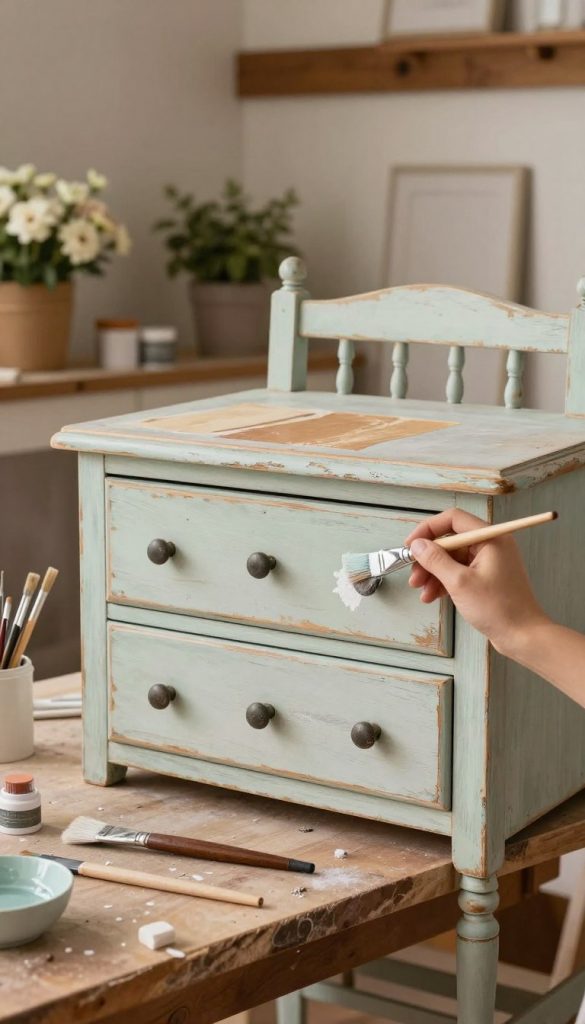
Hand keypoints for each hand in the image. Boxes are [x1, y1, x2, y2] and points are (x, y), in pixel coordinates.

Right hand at [405, 509, 546, 653]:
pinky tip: (432, 596)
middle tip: (414, 574)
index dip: (428, 529)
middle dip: (429, 557)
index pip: (453, 519)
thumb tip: (418, 545)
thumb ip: (436, 560)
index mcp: (490, 538)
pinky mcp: (486, 578)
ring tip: (421, 590)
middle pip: (450, 541)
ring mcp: (489, 562)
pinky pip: (459, 572)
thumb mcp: (460, 582)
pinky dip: (444, 582)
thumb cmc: (500, 609)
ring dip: (433, 572)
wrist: (522, 636)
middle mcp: (491, 546)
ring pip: (452, 558)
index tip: (411, 544)